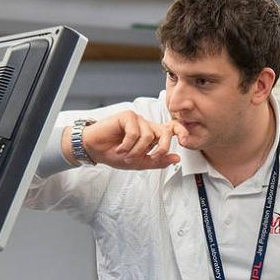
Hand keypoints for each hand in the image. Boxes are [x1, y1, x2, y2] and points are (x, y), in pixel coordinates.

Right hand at [62, 110, 189, 170]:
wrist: (95, 150)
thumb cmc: (115, 154)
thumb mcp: (139, 163)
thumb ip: (157, 161)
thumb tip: (176, 158)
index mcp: (152, 135)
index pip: (171, 129)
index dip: (181, 131)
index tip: (185, 140)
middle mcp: (147, 126)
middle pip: (165, 132)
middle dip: (161, 147)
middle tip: (151, 157)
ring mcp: (137, 120)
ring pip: (148, 136)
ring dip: (137, 151)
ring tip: (126, 155)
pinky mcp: (127, 116)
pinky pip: (135, 132)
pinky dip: (128, 145)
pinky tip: (120, 148)